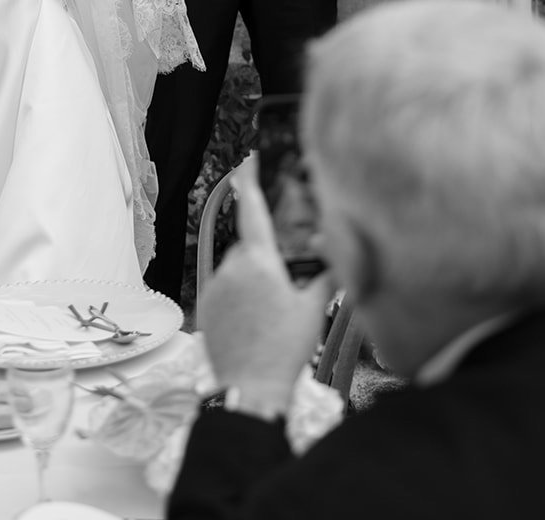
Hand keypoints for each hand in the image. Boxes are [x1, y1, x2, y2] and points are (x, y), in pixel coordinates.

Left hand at [198, 156, 332, 415]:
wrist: (251, 387)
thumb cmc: (285, 349)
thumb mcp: (313, 311)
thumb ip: (326, 279)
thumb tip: (339, 260)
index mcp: (259, 261)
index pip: (255, 211)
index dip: (251, 181)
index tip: (247, 157)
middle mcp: (232, 267)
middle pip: (250, 249)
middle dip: (265, 263)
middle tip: (282, 297)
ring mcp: (215, 287)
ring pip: (236, 271)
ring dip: (250, 283)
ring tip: (267, 320)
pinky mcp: (204, 306)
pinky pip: (223, 291)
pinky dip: (236, 300)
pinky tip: (250, 326)